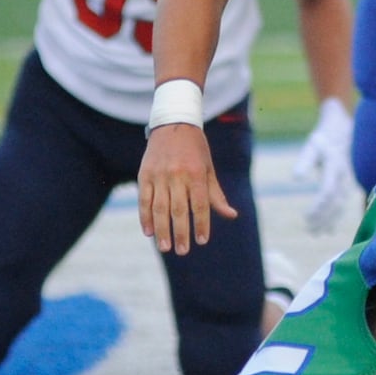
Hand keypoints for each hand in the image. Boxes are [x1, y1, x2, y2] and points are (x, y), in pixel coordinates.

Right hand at [137, 124, 237, 254]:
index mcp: (196, 173)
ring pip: (159, 207)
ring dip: (162, 229)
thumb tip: (231, 215)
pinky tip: (149, 232)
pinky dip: (145, 217)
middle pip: (179, 209)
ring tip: (165, 247)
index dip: (202, 224)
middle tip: (182, 251)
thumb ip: (216, 194)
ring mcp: (159, 175)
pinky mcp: (144, 174)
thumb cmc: (196, 149)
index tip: (202, 241)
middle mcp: (177, 175)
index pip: (200, 204)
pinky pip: (143, 200)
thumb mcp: (208, 168)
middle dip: (181, 232)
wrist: (173, 123)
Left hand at [292, 98, 355, 234]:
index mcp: (335, 167)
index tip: (306, 218)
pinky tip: (330, 226)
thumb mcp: (312, 145)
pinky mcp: (349, 182)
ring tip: (319, 233)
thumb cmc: (325, 136)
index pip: (327, 193)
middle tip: (311, 232)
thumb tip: (296, 178)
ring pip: (342, 205)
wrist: (343, 126)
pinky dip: (337, 215)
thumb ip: (305, 161)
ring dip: (331, 220)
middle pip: (336, 203)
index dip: (318, 207)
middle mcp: (345, 176)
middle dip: (324, 219)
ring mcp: (349, 180)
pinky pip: (345, 203)